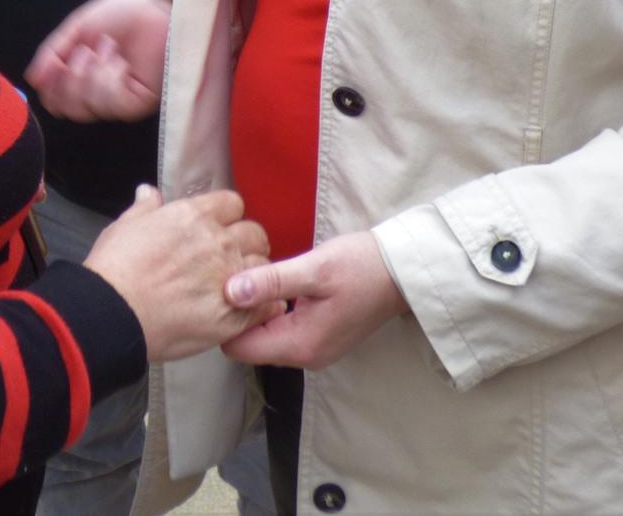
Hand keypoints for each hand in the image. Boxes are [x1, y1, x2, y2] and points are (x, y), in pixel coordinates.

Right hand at [25, 0, 170, 121]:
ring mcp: (117, 100)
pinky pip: (109, 105)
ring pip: (86, 108)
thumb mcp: (77, 29)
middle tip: (83, 51)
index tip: (56, 61)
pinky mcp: (136, 103)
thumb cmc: (121, 15)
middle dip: (69, 79)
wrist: (153, 8)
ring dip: (91, 75)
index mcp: (81, 75)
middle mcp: (97, 92)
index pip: (54, 100)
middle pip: (66, 108)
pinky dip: (108, 80)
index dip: (50, 86)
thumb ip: (52, 52)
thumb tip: (32, 78)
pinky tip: (118, 62)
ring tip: (107, 48)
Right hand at [84, 186, 277, 362]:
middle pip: (254, 233)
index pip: (232, 203)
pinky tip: (256, 309)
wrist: (113, 313)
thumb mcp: (124, 227)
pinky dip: (266, 305)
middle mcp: (218, 242)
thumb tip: (148, 192)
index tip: (218, 228)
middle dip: (247, 243)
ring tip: (240, 286)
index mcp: (194, 216)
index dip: (226, 216)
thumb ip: (145, 208)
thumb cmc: (115, 271)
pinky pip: (267, 303)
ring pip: (263, 266)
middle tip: (233, 258)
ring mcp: (229, 276)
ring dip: (254, 274)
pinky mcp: (235, 312)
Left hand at [220, 232, 409, 370]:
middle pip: (250, 344)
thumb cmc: (361, 267)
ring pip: (266, 336)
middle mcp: (304, 356)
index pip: (239, 349)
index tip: (219, 289)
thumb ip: (271, 282)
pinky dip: (272, 310)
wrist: (402, 271)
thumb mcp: (314, 269)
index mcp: (299, 345)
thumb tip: (229, 292)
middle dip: (238, 315)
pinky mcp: (320, 336)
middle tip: (232, 277)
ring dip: (255, 311)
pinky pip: (282, 329)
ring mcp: (314, 348)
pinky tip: (271, 284)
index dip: (225, 320)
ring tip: (249, 276)